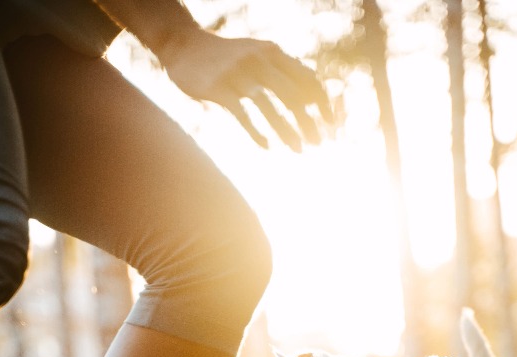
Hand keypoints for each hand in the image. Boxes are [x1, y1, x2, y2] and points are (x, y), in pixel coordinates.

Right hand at [162, 28, 332, 150]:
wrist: (185, 46)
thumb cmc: (227, 57)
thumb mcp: (258, 54)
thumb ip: (283, 70)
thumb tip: (312, 93)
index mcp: (273, 53)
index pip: (307, 78)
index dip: (322, 103)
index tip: (331, 124)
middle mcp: (259, 60)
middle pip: (293, 95)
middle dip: (309, 122)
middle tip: (318, 144)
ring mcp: (238, 74)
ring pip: (270, 107)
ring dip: (287, 131)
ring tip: (298, 150)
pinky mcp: (219, 88)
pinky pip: (243, 114)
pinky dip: (257, 132)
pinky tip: (267, 147)